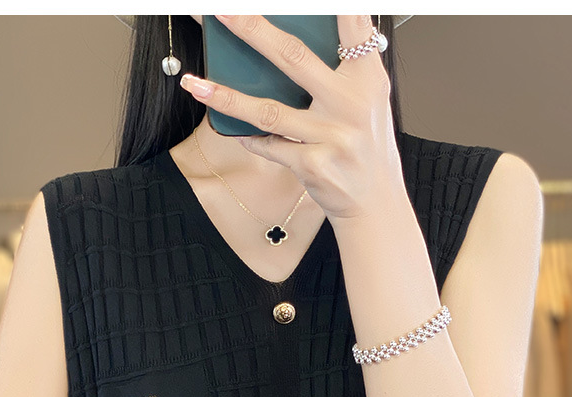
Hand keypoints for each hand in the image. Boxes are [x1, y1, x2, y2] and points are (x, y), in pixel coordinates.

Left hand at [179, 14, 404, 221]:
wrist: (375, 202)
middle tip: (221, 11)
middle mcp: (350, 104)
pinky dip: (250, 138)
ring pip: (267, 111)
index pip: (352, 26)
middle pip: (292, 57)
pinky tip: (235, 131)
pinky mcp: (313, 165)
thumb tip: (292, 43)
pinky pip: (269, 146)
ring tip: (196, 83)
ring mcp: (330, 136)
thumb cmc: (367, 147)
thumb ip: (346, 68)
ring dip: (226, 97)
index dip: (335, 5)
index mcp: (367, 78)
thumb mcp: (369, 100)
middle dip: (251, 29)